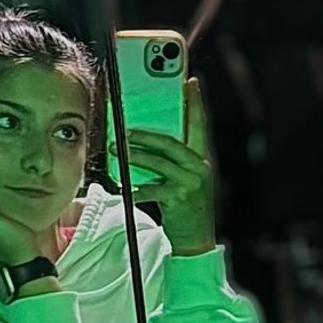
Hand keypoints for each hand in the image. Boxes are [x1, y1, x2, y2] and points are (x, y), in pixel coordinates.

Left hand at [126, 78, 217, 254]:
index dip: (196, 103)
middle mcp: (199, 168)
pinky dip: (138, 190)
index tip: (191, 82)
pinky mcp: (178, 199)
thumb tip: (147, 143)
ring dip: (136, 157)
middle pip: (170, 142)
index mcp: (201, 159)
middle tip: (126, 132)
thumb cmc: (186, 207)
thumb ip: (176, 161)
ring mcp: (190, 183)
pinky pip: (152, 189)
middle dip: (146, 135)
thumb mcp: (188, 180)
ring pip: (158, 163)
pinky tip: (129, 191)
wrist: (196, 239)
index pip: (200, 125)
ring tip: (120, 152)